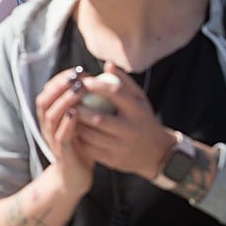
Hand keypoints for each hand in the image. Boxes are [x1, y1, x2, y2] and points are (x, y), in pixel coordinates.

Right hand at [34, 68, 94, 197]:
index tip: (76, 70)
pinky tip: (75, 113)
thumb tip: (93, 80)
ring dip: (64, 101)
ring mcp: (52, 140)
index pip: (48, 92)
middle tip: (76, 76)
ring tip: (78, 90)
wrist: (75, 177)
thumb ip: (82, 104)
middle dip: (59, 86)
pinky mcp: (62, 153)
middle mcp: (47, 126)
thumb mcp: (79, 122)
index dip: (59, 79)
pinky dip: (67, 123)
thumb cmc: (80, 146)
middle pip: (45, 101)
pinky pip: (61, 136)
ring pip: (51, 116)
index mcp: (50, 117)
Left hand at [71, 62, 175, 180]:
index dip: (97, 86)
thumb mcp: (140, 100)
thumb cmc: (143, 119)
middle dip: (80, 108)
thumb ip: (124, 82)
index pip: (115, 93)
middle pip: (98, 118)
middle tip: (68, 100)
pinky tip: (74, 130)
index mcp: (137, 111)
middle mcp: (130, 130)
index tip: (83, 81)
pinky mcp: (114, 161)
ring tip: (68, 115)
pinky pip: (90, 149)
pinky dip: (80, 139)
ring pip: (91, 135)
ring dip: (76, 124)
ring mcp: (122, 147)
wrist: (157, 153)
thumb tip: (107, 65)